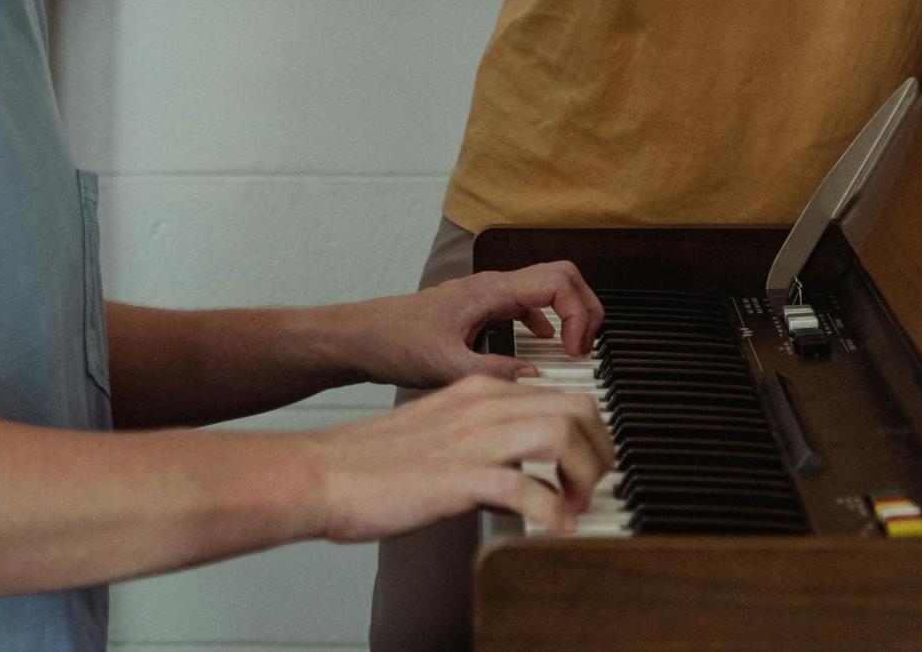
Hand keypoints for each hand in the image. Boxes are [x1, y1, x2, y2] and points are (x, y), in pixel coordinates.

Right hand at [302, 376, 614, 540]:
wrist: (321, 472)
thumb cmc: (368, 462)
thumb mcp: (437, 436)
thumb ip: (478, 446)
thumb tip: (516, 481)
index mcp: (477, 393)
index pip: (559, 394)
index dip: (588, 430)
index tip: (591, 461)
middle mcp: (482, 407)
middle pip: (574, 407)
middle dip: (599, 447)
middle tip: (597, 482)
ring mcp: (472, 441)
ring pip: (560, 436)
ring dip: (584, 475)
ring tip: (581, 505)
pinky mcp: (460, 477)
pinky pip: (527, 489)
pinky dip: (553, 512)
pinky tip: (556, 529)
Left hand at [352, 262, 604, 390]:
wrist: (363, 336)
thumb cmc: (395, 342)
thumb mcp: (446, 366)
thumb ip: (494, 372)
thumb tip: (536, 378)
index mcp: (491, 291)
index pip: (558, 282)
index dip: (580, 314)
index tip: (577, 353)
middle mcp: (494, 286)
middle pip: (562, 277)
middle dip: (585, 308)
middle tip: (588, 348)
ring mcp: (488, 295)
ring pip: (547, 288)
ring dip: (570, 312)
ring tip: (575, 350)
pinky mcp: (481, 309)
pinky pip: (527, 304)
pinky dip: (548, 320)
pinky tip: (544, 346)